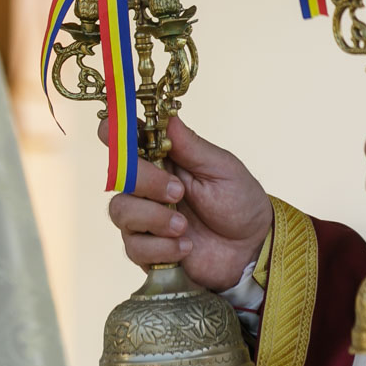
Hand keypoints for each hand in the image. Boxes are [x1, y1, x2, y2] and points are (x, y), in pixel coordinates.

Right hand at [103, 116, 272, 290]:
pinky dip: (162, 247)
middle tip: (178, 191)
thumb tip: (167, 115)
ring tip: (184, 227)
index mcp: (162, 158)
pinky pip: (134, 247)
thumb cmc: (238, 202)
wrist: (251, 248)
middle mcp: (147, 186)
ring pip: (121, 211)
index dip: (114, 133)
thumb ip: (191, 146)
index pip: (125, 140)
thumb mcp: (222, 169)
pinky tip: (186, 246)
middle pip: (119, 175)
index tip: (117, 133)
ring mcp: (144, 218)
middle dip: (146, 182)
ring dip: (154, 218)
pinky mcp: (147, 250)